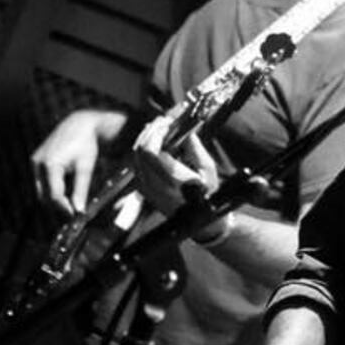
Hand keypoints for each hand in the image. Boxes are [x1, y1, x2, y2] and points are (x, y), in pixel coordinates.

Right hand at [30, 109, 125, 215]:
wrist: (79, 124)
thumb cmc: (84, 143)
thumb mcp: (86, 167)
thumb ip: (81, 190)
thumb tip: (79, 210)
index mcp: (50, 164)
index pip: (54, 195)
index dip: (64, 208)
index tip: (75, 215)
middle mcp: (38, 163)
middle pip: (44, 195)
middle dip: (58, 205)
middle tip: (73, 211)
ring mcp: (35, 162)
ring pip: (41, 190)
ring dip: (53, 198)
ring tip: (70, 202)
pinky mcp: (36, 161)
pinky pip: (41, 181)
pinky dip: (51, 188)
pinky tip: (64, 191)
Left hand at [131, 121, 227, 240]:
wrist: (201, 222)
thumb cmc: (208, 196)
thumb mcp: (208, 170)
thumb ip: (195, 148)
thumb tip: (185, 131)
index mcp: (172, 180)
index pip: (151, 150)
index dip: (156, 132)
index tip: (167, 123)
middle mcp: (155, 185)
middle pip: (140, 151)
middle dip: (150, 132)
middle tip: (162, 122)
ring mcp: (147, 189)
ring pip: (135, 156)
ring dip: (145, 140)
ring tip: (159, 129)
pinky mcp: (145, 190)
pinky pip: (137, 165)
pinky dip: (143, 150)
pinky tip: (154, 144)